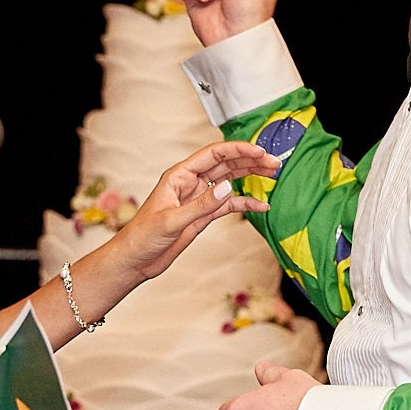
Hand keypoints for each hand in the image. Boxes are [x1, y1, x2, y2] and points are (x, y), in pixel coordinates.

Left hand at [107, 140, 277, 282]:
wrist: (136, 259)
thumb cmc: (143, 236)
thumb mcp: (171, 220)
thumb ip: (201, 205)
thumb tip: (227, 188)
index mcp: (179, 176)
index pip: (213, 155)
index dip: (238, 150)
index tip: (259, 152)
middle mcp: (191, 183)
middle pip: (225, 164)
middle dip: (250, 161)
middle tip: (274, 162)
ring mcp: (199, 198)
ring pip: (230, 181)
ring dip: (250, 176)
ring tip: (272, 174)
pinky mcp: (203, 215)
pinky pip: (228, 205)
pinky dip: (245, 204)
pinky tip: (260, 206)